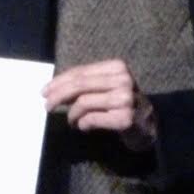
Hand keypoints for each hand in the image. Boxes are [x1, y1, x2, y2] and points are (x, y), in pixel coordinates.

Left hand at [42, 59, 157, 150]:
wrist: (149, 126)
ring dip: (72, 114)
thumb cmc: (123, 104)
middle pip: (80, 85)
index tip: (45, 91)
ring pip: (83, 103)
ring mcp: (125, 99)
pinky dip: (82, 124)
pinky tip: (83, 126)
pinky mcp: (125, 118)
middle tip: (47, 106)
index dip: (59, 81)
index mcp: (117, 67)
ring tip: (72, 121)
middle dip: (58, 95)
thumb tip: (54, 89)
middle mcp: (123, 80)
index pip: (80, 72)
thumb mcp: (106, 87)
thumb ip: (85, 84)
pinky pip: (91, 119)